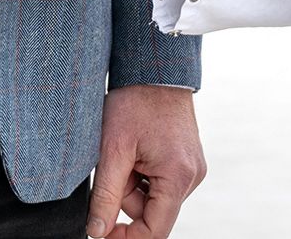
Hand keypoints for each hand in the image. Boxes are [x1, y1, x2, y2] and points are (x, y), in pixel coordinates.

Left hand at [86, 85, 205, 237]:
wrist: (156, 67)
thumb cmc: (135, 102)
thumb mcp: (112, 150)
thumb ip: (105, 196)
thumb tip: (97, 231)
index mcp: (178, 176)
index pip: (154, 231)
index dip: (125, 238)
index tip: (101, 231)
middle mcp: (192, 176)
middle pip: (152, 213)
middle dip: (126, 196)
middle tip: (115, 164)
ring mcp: (193, 168)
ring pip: (154, 197)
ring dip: (133, 183)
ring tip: (127, 149)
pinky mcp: (188, 160)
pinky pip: (160, 182)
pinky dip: (143, 172)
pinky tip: (137, 148)